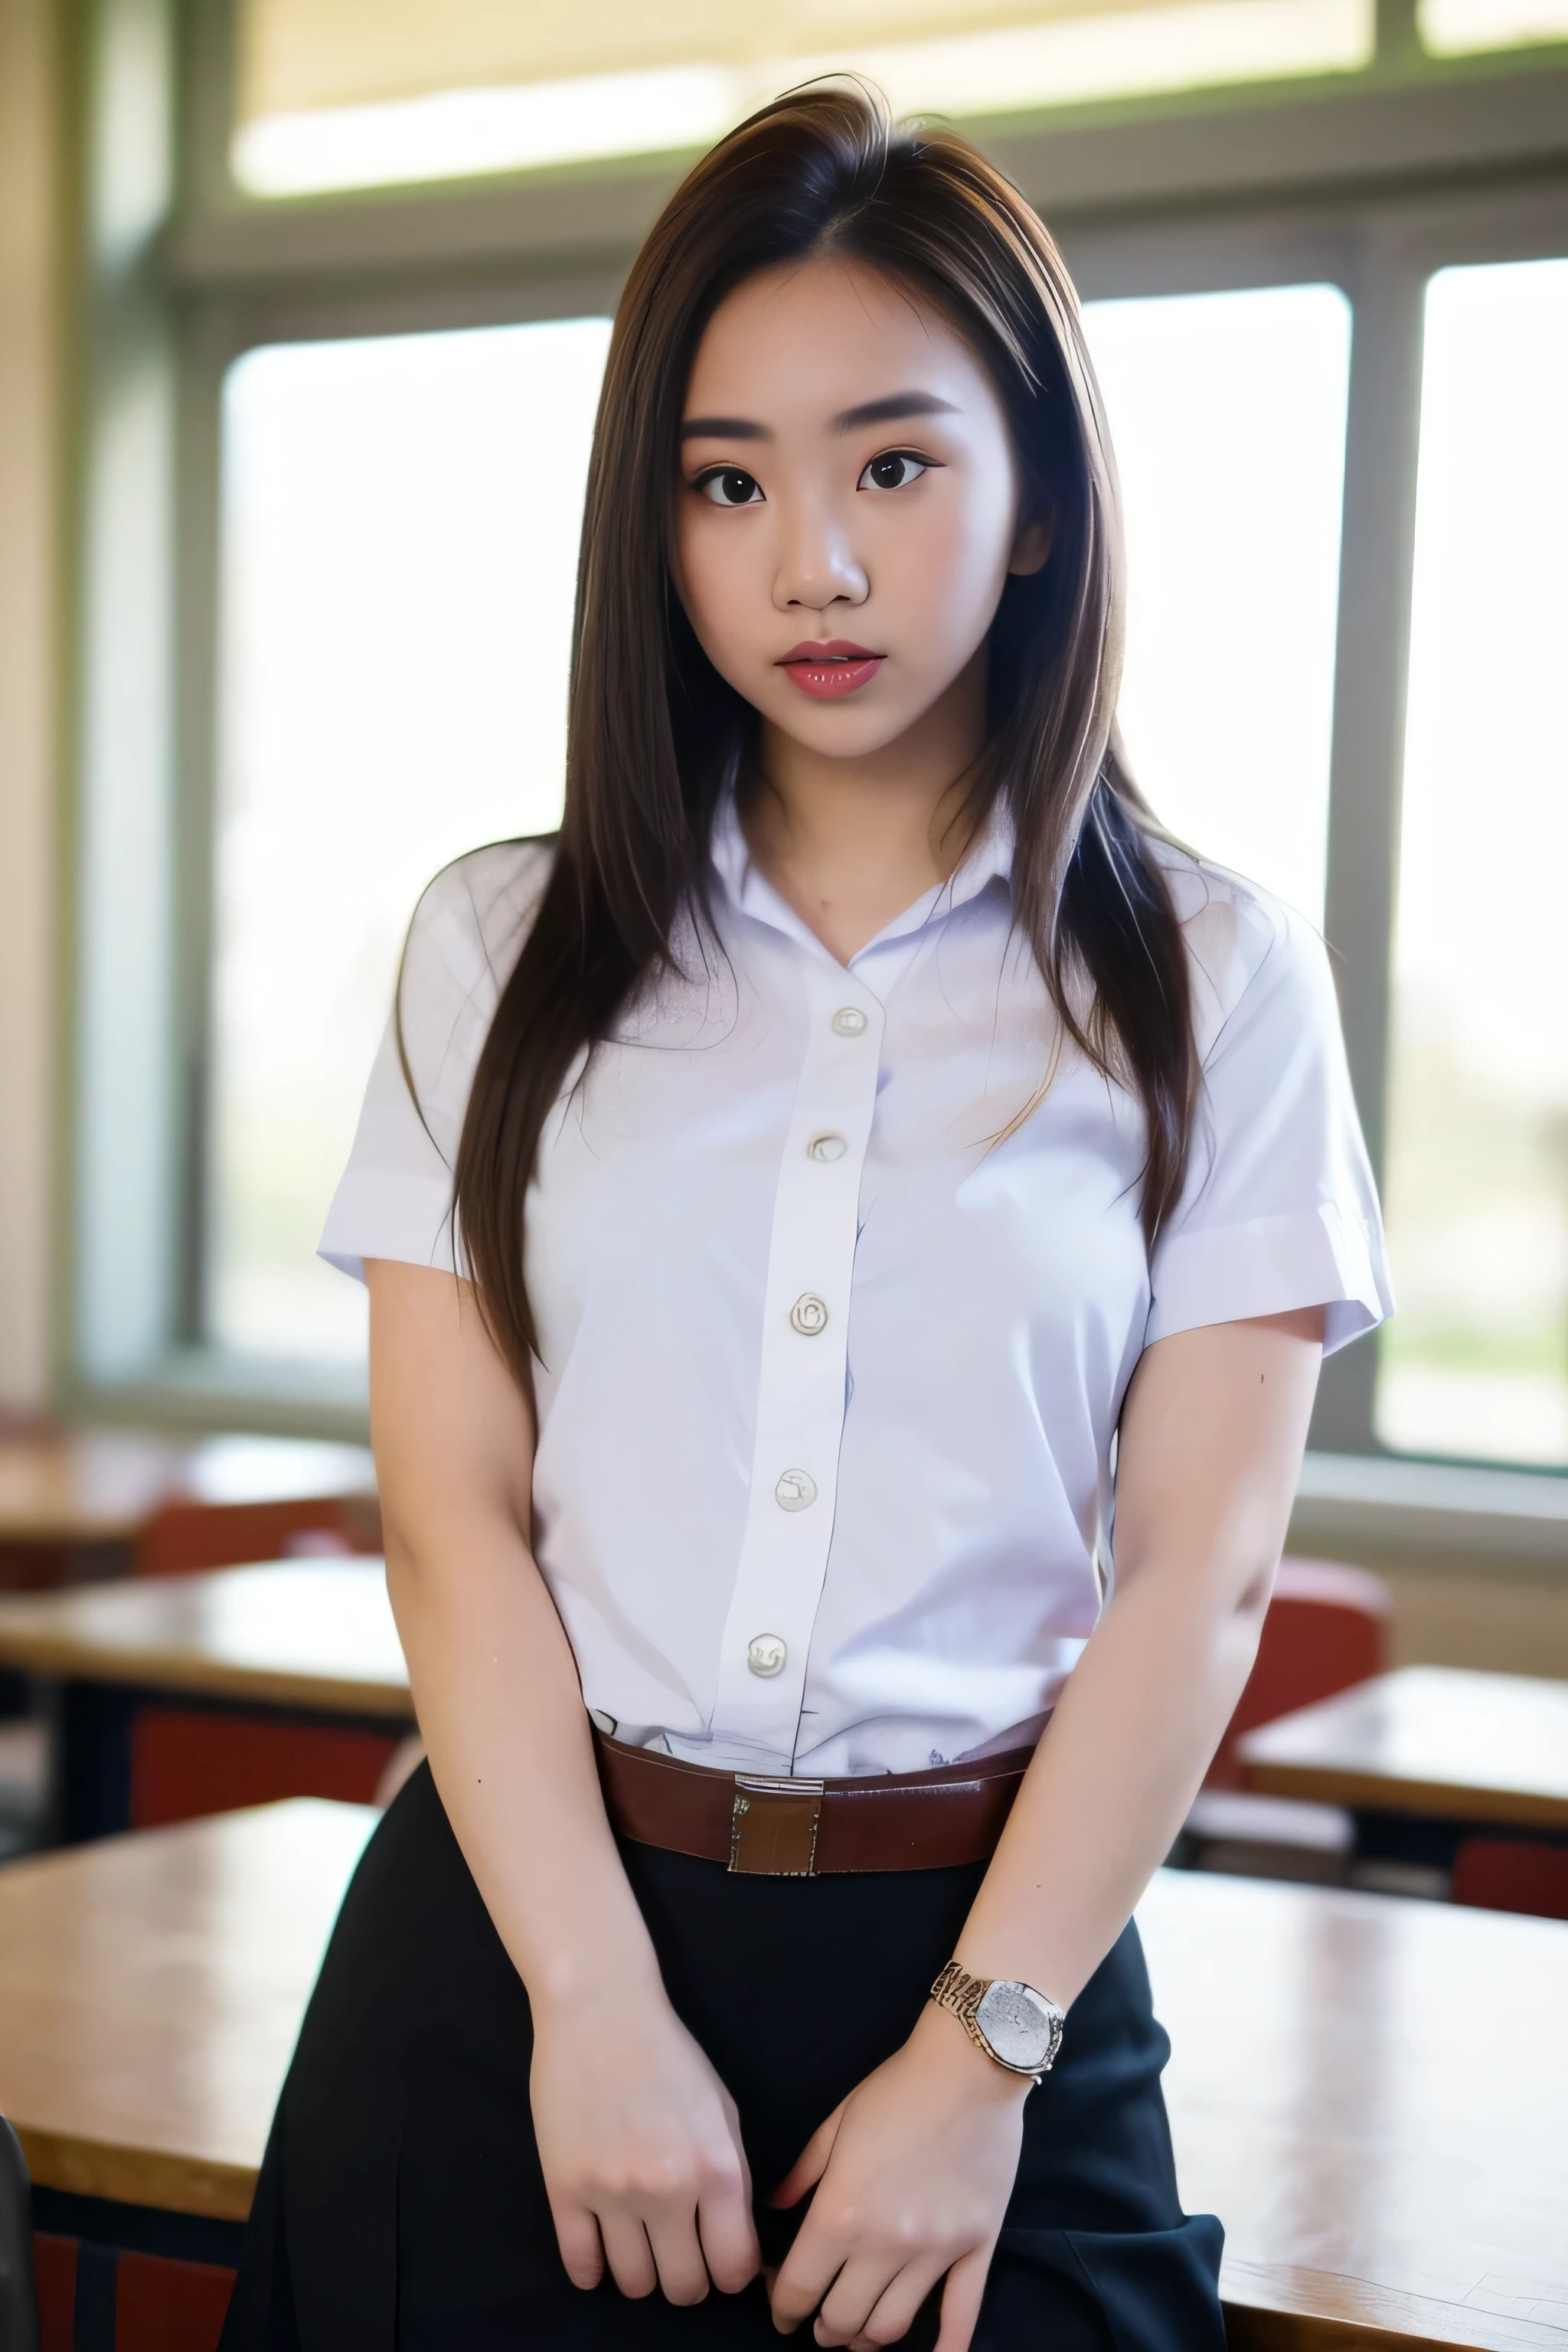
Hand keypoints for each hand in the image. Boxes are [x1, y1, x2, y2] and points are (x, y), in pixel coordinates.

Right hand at [530, 1980, 760, 2304]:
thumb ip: (731, 2177)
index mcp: (717, 2167)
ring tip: (639, 2244)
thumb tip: (735, 2242)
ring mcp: (612, 2192)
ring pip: (634, 2284)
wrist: (600, 2009)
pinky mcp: (564, 2189)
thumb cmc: (669, 2054)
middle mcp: (668, 2188)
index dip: (731, 2273)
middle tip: (678, 2253)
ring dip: (641, 2273)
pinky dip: (593, 2270)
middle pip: (684, 2288)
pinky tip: (601, 2247)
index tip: (720, 2261)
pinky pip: (581, 2266)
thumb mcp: (722, 2110)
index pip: (734, 2268)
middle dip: (687, 2279)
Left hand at [768, 2004, 1027, 2348]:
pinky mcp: (976, 2248)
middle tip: (819, 2321)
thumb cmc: (896, 2089)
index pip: (800, 2288)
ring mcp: (935, 2251)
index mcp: (842, 2213)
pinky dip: (946, 2349)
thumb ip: (802, 2174)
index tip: (782, 2309)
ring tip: (858, 2332)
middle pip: (844, 2319)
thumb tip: (776, 2209)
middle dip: (824, 2329)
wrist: (970, 2067)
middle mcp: (886, 2244)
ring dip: (867, 2339)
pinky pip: (961, 2315)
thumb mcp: (835, 2123)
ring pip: (892, 2327)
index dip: (784, 2308)